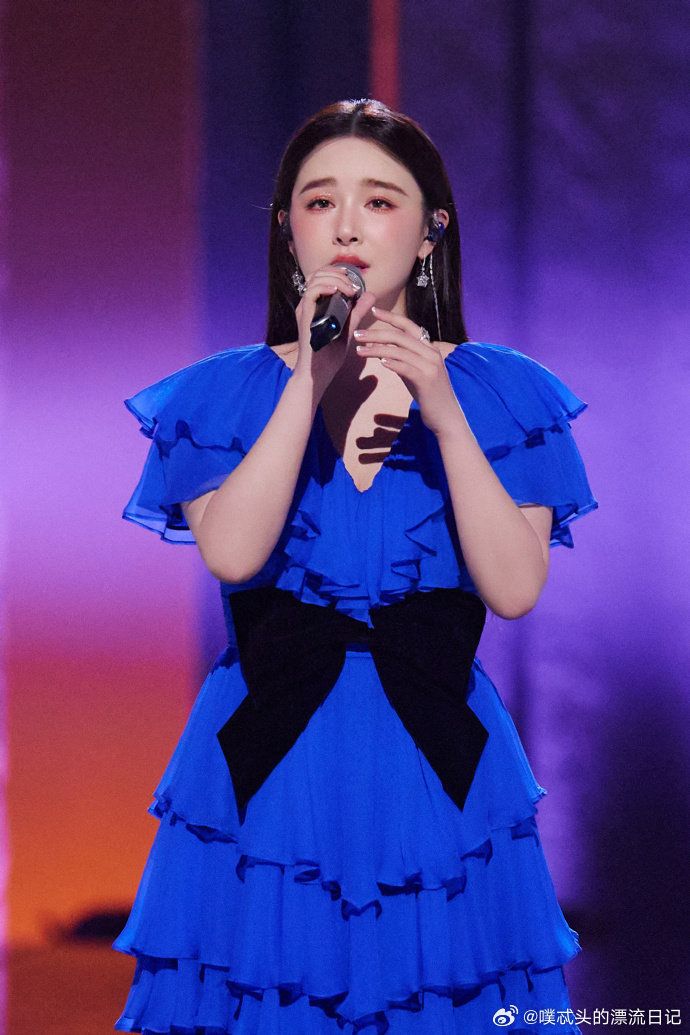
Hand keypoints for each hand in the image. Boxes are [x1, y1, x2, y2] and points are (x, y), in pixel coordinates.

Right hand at [293, 264, 374, 395]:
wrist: (320, 372)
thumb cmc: (330, 354)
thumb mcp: (349, 327)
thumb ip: (358, 311)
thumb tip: (370, 295)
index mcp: (316, 305)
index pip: (323, 277)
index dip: (338, 273)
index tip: (355, 281)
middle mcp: (309, 304)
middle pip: (318, 273)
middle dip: (338, 273)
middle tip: (354, 285)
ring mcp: (305, 309)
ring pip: (315, 279)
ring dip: (336, 280)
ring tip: (350, 290)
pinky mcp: (305, 316)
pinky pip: (311, 293)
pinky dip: (326, 287)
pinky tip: (339, 292)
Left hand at [353, 307, 460, 435]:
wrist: (446, 417)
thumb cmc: (429, 395)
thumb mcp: (415, 373)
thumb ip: (402, 360)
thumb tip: (382, 351)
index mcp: (429, 348)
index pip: (409, 326)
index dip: (391, 317)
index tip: (373, 310)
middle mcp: (431, 353)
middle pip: (400, 336)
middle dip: (376, 333)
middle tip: (357, 334)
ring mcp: (430, 366)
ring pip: (400, 350)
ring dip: (377, 349)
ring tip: (359, 350)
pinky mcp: (426, 380)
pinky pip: (406, 367)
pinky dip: (392, 362)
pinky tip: (379, 361)